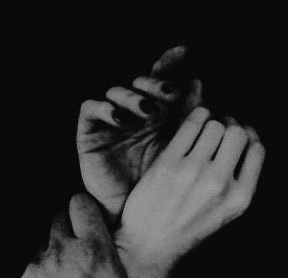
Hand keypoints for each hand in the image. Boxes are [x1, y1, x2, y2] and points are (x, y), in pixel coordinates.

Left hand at [6, 194, 177, 277]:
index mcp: (95, 254)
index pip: (82, 204)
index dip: (89, 207)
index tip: (97, 219)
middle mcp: (61, 254)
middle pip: (60, 218)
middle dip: (72, 226)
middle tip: (85, 247)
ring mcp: (36, 271)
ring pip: (45, 246)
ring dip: (58, 255)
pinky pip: (31, 272)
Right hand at [77, 46, 202, 221]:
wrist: (133, 214)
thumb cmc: (158, 185)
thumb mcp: (176, 151)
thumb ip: (186, 119)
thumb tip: (198, 82)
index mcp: (155, 114)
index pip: (159, 80)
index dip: (169, 63)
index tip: (185, 52)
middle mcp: (132, 113)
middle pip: (139, 82)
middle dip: (154, 83)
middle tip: (170, 94)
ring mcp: (110, 121)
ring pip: (115, 91)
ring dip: (132, 96)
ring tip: (149, 111)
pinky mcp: (89, 132)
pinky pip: (90, 108)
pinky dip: (104, 108)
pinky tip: (120, 119)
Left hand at [115, 107, 265, 277]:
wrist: (150, 246)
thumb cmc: (186, 229)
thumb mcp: (224, 214)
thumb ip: (238, 181)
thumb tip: (244, 138)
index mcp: (239, 199)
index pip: (258, 150)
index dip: (249, 137)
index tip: (238, 136)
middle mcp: (220, 184)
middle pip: (238, 133)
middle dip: (231, 126)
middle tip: (220, 128)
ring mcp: (193, 172)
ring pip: (215, 125)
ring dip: (212, 122)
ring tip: (204, 129)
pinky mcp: (168, 164)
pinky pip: (191, 125)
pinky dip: (196, 117)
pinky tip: (194, 123)